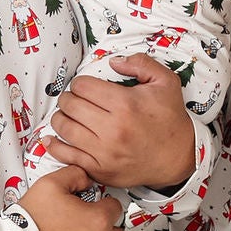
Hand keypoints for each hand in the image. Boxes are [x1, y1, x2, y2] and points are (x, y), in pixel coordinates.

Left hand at [42, 57, 194, 193]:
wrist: (178, 157)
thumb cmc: (170, 120)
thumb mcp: (166, 82)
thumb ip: (141, 63)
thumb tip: (112, 61)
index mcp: (125, 104)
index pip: (82, 86)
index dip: (80, 83)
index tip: (85, 87)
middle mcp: (112, 129)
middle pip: (70, 105)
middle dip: (69, 99)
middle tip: (74, 100)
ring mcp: (104, 152)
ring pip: (64, 128)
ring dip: (61, 118)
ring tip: (68, 115)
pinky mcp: (100, 169)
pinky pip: (67, 156)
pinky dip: (55, 146)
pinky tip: (53, 138)